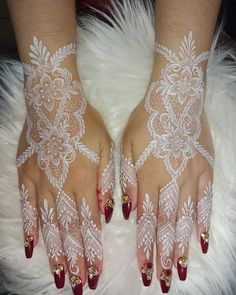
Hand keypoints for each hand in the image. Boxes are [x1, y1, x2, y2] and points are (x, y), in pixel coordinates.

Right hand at [16, 37, 114, 292]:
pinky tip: (30, 247)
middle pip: (69, 232)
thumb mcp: (106, 149)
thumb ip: (105, 183)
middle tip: (77, 285)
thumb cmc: (85, 124)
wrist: (56, 104)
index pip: (90, 225)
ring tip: (58, 275)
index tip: (95, 273)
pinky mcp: (27, 177)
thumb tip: (109, 212)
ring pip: (49, 226)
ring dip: (55, 252)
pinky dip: (29, 229)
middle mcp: (62, 188)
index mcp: (84, 182)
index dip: (93, 251)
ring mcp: (41, 184)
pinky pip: (27, 207)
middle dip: (76, 260)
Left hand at [121, 32, 213, 291]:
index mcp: (149, 177)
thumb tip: (124, 211)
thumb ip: (128, 181)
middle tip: (165, 280)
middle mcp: (172, 182)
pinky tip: (203, 241)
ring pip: (187, 219)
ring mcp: (192, 177)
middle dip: (164, 255)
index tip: (145, 270)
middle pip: (168, 226)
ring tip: (182, 269)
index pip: (147, 221)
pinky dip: (203, 223)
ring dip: (183, 246)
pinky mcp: (206, 169)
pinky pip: (206, 201)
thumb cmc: (147, 120)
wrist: (176, 97)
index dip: (146, 247)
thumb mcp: (127, 146)